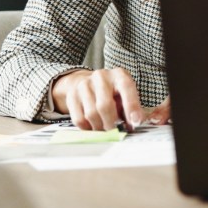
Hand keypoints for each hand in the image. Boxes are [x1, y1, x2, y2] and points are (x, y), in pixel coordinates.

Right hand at [52, 68, 170, 130]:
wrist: (86, 82)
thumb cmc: (112, 92)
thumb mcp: (125, 95)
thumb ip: (131, 108)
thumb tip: (135, 123)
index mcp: (119, 75)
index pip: (126, 88)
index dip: (132, 106)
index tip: (135, 122)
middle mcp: (101, 77)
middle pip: (104, 105)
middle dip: (111, 124)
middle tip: (115, 132)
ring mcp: (84, 85)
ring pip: (91, 114)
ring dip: (99, 127)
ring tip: (104, 129)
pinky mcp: (72, 96)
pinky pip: (79, 119)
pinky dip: (88, 128)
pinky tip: (93, 126)